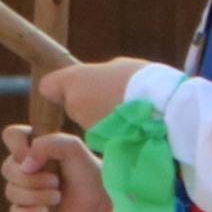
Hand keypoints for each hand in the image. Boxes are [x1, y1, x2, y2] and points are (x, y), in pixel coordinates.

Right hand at [3, 124, 109, 211]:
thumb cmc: (86, 170)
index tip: (33, 155)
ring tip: (57, 197)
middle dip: (33, 179)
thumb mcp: (72, 147)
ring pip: (11, 192)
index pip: (10, 135)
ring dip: (36, 196)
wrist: (98, 201)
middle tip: (56, 181)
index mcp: (33, 146)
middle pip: (7, 169)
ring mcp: (24, 189)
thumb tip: (25, 165)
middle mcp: (24, 166)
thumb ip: (48, 144)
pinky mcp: (27, 211)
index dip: (17, 146)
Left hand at [38, 56, 152, 127]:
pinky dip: (114, 131)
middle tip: (114, 97)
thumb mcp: (118, 67)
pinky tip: (133, 126)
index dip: (60, 88)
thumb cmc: (142, 80)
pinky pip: (103, 135)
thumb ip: (99, 75)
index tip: (75, 86)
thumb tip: (97, 79)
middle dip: (89, 103)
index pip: (48, 87)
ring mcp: (87, 127)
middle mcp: (75, 106)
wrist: (163, 108)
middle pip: (74, 105)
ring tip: (129, 111)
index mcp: (74, 81)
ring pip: (90, 121)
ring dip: (104, 117)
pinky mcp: (100, 145)